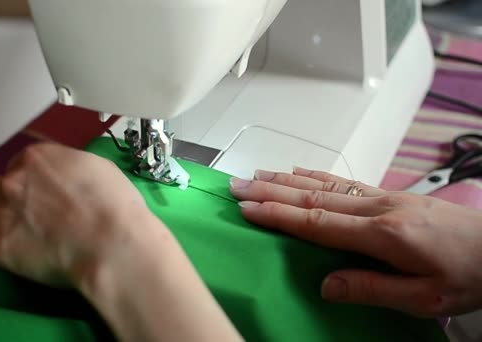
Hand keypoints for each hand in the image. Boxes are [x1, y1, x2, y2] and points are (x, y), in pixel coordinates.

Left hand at [0, 142, 156, 288]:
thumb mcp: (98, 168)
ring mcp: (2, 212)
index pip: (18, 162)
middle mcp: (13, 180)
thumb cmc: (114, 204)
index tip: (29, 186)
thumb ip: (71, 166)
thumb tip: (68, 174)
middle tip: (5, 205)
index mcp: (38, 157)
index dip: (23, 175)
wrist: (109, 241)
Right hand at [230, 167, 481, 316]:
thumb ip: (373, 290)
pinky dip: (315, 174)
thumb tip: (326, 285)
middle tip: (236, 185)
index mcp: (382, 234)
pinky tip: (298, 171)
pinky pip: (342, 181)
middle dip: (269, 190)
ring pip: (323, 184)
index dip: (278, 215)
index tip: (247, 208)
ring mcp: (382, 197)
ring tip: (255, 174)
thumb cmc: (468, 274)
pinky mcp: (388, 195)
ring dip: (285, 179)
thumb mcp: (425, 298)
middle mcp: (377, 208)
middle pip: (311, 196)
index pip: (317, 222)